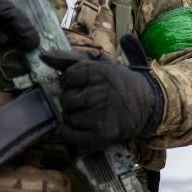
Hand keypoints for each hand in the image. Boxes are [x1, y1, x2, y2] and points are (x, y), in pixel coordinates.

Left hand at [41, 35, 163, 151]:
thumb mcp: (100, 64)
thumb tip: (43, 56)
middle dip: (73, 101)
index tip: (85, 86)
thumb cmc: (119, 83)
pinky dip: (69, 134)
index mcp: (98, 71)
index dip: (72, 83)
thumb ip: (70, 59)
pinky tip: (77, 129)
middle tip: (88, 102)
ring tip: (89, 115)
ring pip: (68, 117)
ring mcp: (102, 114)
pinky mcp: (103, 133)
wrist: (148, 105)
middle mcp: (100, 92)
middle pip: (65, 99)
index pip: (66, 78)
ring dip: (74, 118)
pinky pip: (71, 136)